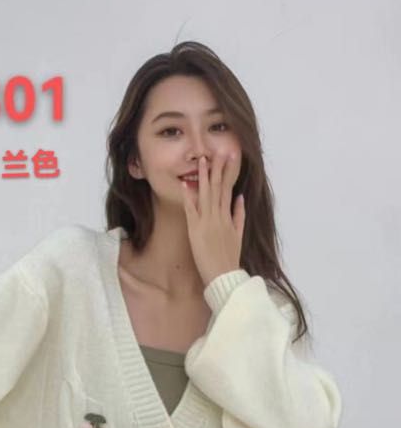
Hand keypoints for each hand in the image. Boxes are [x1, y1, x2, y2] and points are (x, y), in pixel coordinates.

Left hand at [181, 152, 244, 287]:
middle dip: (219, 168)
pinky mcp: (197, 231)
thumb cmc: (230, 259)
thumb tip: (240, 198)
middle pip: (219, 187)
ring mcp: (208, 222)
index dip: (229, 172)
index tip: (230, 156)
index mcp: (229, 217)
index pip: (229, 189)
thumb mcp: (239, 236)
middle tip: (219, 150)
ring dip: (204, 176)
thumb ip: (239, 215)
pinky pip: (192, 211)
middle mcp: (219, 216)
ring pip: (206, 195)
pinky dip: (189, 197)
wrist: (225, 277)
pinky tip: (186, 184)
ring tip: (202, 160)